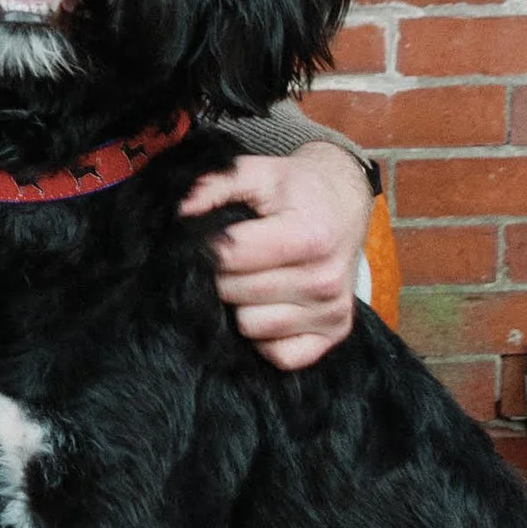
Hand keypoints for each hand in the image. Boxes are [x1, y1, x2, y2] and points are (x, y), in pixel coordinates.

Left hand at [180, 143, 372, 372]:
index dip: (207, 248)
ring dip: (242, 304)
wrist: (345, 205)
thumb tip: (181, 212)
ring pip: (251, 326)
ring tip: (254, 276)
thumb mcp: (260, 171)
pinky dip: (266, 336)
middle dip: (223, 275)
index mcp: (309, 236)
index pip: (229, 258)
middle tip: (235, 257)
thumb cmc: (298, 190)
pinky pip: (280, 356)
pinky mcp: (336, 333)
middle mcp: (325, 279)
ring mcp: (333, 310)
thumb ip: (215, 184)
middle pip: (235, 293)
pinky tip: (270, 304)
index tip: (210, 238)